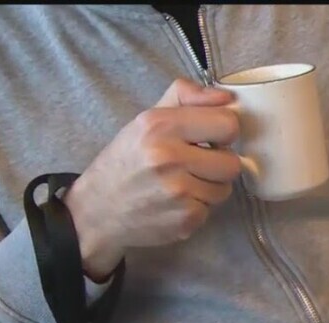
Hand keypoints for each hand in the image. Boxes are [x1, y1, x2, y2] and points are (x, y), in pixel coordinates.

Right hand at [64, 79, 241, 279]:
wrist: (96, 211)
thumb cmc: (126, 162)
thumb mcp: (147, 120)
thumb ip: (185, 98)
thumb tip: (226, 97)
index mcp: (160, 125)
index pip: (228, 124)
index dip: (222, 132)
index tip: (209, 139)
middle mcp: (169, 157)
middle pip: (232, 162)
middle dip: (218, 165)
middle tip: (195, 166)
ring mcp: (178, 191)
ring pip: (225, 188)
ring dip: (209, 188)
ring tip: (182, 185)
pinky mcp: (185, 219)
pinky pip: (212, 210)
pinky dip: (197, 208)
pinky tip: (175, 204)